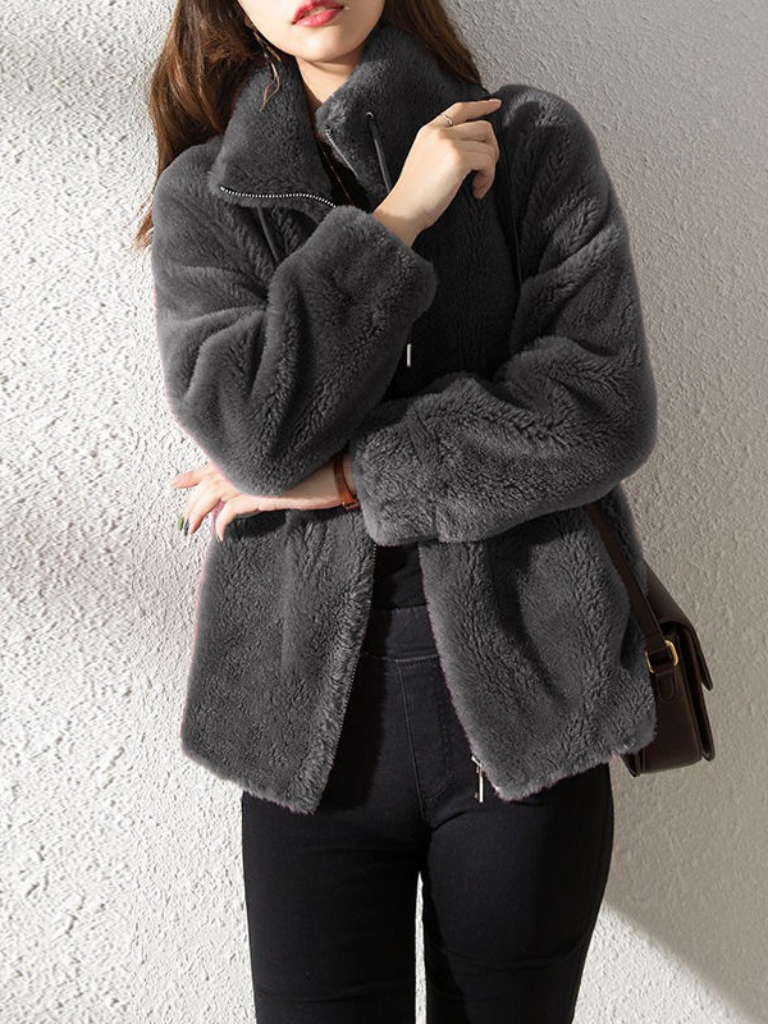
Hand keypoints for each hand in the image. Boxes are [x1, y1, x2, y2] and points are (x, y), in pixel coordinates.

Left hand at [169, 455, 355, 542]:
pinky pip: (229, 510)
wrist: (340, 471)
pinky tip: (219, 534)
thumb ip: (262, 475)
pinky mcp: (260, 493)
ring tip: (191, 527)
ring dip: (198, 512)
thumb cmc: (321, 469)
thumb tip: (248, 489)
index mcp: (251, 454)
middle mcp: (247, 462)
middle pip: (207, 480)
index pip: (213, 462)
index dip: (192, 474)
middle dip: (191, 500)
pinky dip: (220, 523)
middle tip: (183, 518)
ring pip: (212, 494)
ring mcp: (252, 477)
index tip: (176, 483)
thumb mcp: (286, 470)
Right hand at [373, 97, 501, 239]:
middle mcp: (440, 132)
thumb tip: (470, 147)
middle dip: (492, 149)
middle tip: (486, 170)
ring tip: (477, 186)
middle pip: (483, 127)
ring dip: (489, 170)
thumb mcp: (424, 158)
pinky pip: (488, 162)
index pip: (460, 108)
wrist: (404, 209)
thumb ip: (442, 145)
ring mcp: (449, 143)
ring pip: (488, 147)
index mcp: (430, 130)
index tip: (496, 105)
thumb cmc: (415, 193)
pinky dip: (488, 179)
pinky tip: (476, 191)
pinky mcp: (459, 159)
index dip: (481, 105)